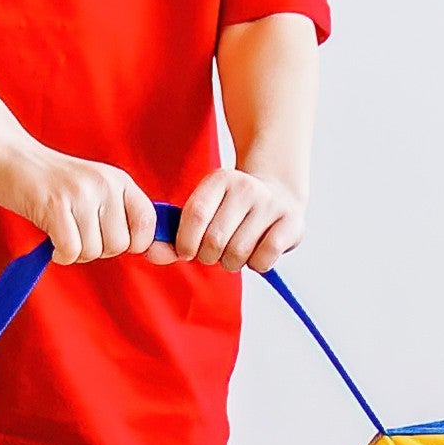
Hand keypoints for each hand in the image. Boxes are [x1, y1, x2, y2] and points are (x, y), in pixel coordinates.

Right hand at [0, 136, 162, 264]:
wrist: (10, 157)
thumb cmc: (52, 181)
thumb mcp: (94, 188)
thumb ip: (118, 213)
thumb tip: (147, 249)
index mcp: (119, 181)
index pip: (147, 223)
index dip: (133, 242)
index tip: (110, 241)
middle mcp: (104, 185)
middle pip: (119, 245)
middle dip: (97, 249)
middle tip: (78, 234)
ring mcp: (80, 194)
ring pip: (94, 250)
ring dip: (76, 252)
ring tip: (62, 232)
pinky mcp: (54, 206)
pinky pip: (70, 250)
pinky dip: (61, 254)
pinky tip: (53, 242)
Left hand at [166, 167, 305, 271]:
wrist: (278, 195)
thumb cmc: (230, 212)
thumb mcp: (204, 212)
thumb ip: (175, 235)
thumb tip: (151, 253)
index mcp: (219, 179)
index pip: (195, 215)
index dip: (186, 242)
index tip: (187, 252)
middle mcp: (246, 187)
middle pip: (215, 240)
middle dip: (208, 256)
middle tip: (214, 253)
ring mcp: (271, 203)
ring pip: (238, 253)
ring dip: (231, 263)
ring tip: (235, 252)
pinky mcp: (292, 222)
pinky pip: (264, 259)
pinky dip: (255, 265)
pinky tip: (256, 253)